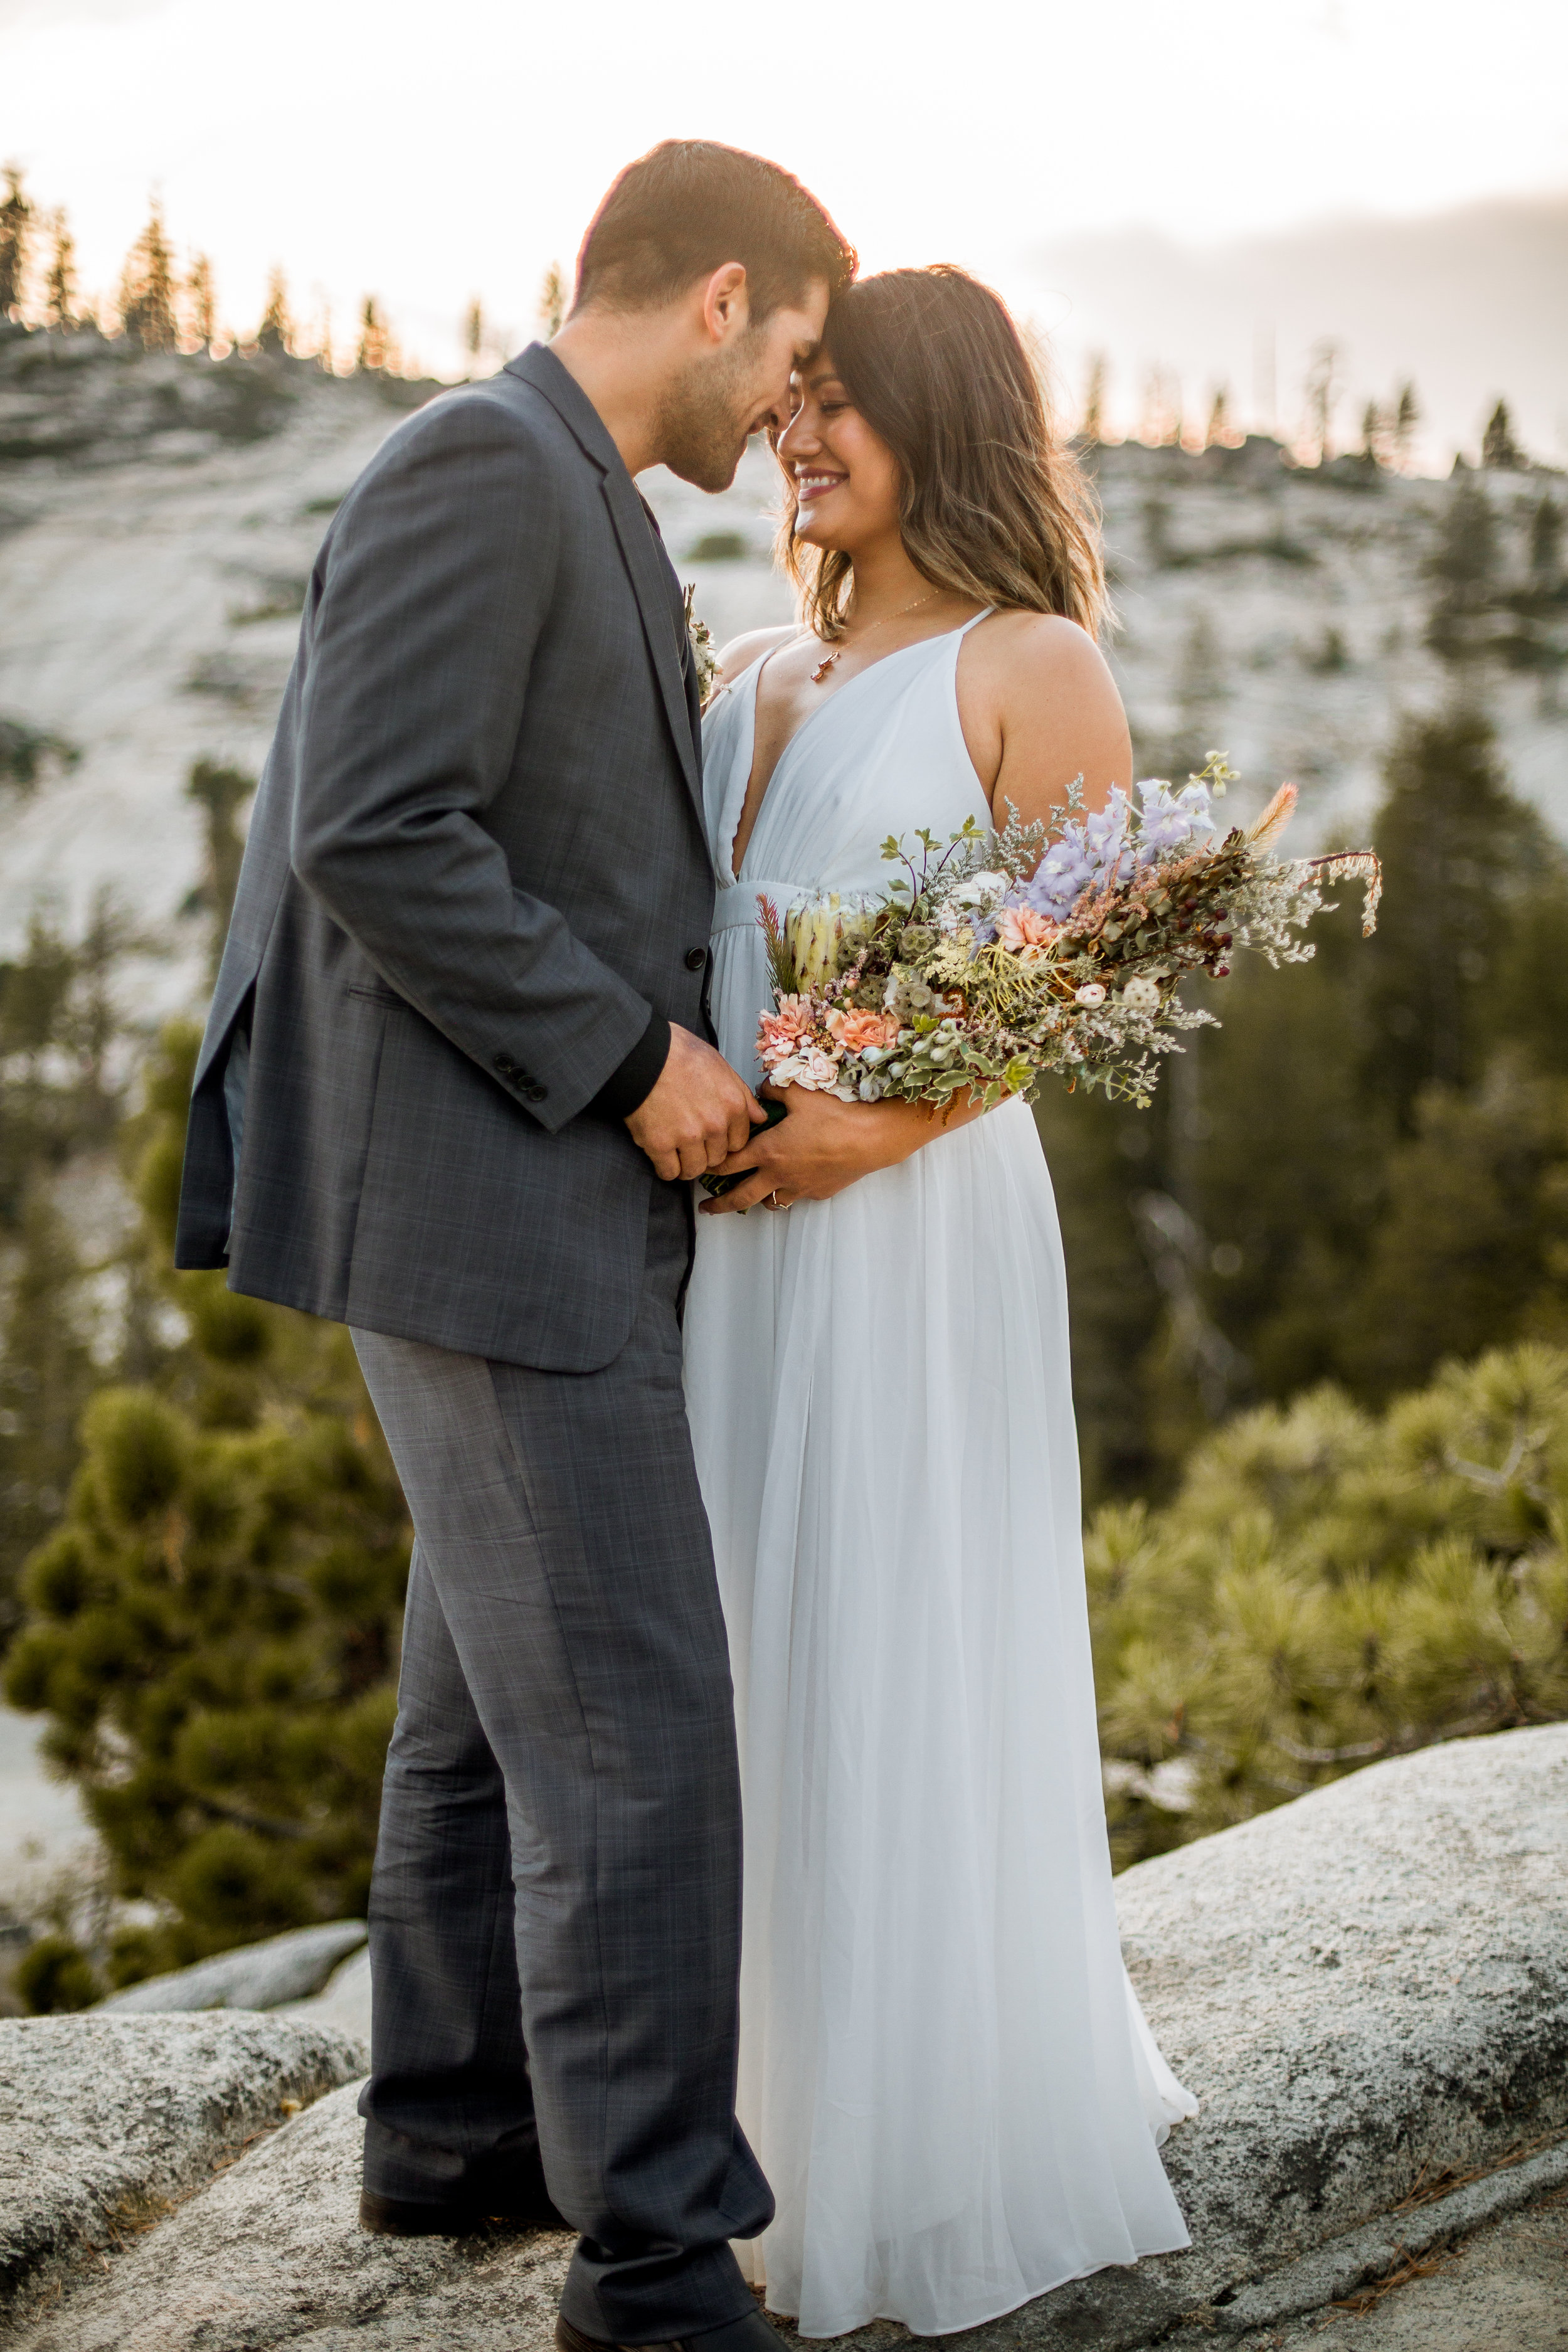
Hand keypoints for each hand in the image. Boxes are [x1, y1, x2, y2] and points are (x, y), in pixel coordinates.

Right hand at [626, 1026, 763, 1181]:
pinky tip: (663, 1157)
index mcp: (732, 1105)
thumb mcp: (720, 1066)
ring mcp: (688, 1136)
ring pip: (694, 1169)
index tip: (713, 1140)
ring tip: (677, 1154)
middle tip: (692, 1144)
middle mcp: (714, 1124)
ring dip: (686, 1165)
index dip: (724, 1142)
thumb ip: (742, 1095)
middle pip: (717, 1158)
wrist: (642, 1053)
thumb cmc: (678, 1054)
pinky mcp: (660, 1144)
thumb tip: (759, 1117)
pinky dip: (666, 1169)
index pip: (738, 1143)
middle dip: (706, 1153)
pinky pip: (669, 1172)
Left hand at [698, 1084, 933, 1214]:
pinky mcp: (820, 1192)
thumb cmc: (835, 1115)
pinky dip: (789, 1191)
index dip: (712, 1166)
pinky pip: (797, 1195)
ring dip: (757, 1199)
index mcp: (768, 1151)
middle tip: (706, 1209)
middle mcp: (779, 1175)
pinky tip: (793, 1181)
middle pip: (741, 1196)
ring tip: (752, 1195)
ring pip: (770, 1202)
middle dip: (720, 1205)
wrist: (871, 1139)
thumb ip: (774, 1089)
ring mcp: (800, 1187)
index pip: (729, 1164)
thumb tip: (763, 1088)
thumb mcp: (800, 1093)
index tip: (701, 1168)